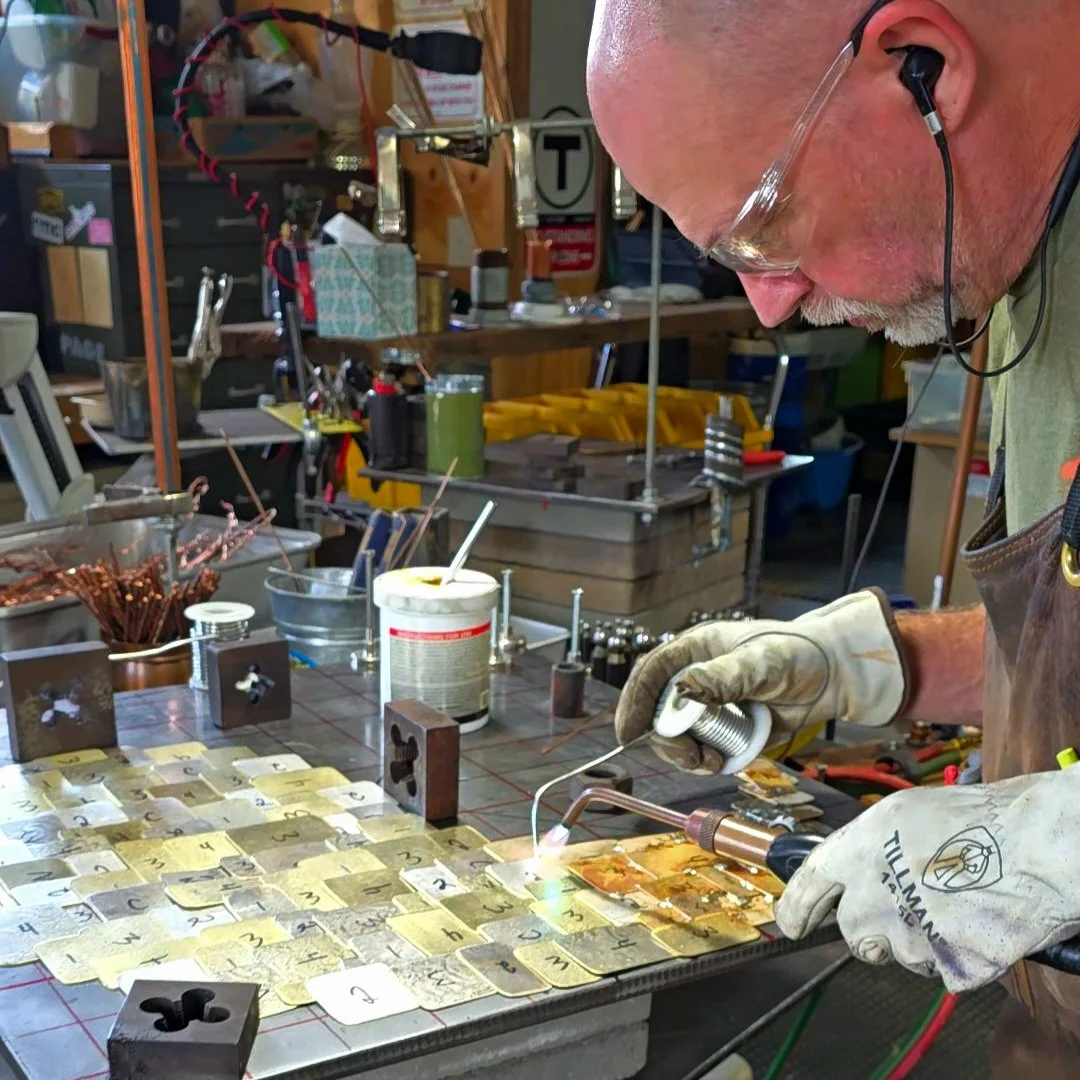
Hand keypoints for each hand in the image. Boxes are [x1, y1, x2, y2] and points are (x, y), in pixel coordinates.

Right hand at [614, 589, 907, 773]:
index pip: (650, 674)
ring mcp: (710, 706)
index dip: (634, 702)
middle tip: (690, 756)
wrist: (835, 676)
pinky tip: (722, 762)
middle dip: (667, 740)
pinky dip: (707, 761)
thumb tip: (682, 690)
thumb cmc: (797, 653)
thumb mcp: (758, 662)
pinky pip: (703, 750)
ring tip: (711, 761)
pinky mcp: (727, 729)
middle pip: (658, 713)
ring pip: (677, 737)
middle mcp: (696, 678)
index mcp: (694, 651)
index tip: (628, 732)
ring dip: (687, 755)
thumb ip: (720, 677)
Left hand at [775, 769, 1079, 992]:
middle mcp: (874, 895)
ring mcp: (910, 936)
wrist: (1035, 847)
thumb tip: (855, 872)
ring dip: (922, 942)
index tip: (792, 923)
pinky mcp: (948, 966)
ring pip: (903, 955)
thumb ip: (871, 847)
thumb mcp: (905, 814)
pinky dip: (961, 957)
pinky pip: (946, 971)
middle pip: (855, 933)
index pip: (811, 886)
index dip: (796, 907)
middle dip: (874, 931)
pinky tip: (977, 925)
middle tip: (908, 912)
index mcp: (859, 850)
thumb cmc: (978, 820)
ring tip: (957, 905)